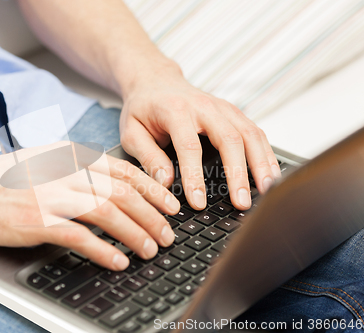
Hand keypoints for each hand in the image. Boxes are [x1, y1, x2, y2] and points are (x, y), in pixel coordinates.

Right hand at [0, 142, 179, 270]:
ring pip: (109, 212)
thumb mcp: (47, 162)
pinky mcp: (38, 220)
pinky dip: (104, 250)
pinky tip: (118, 261)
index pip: (124, 171)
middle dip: (152, 216)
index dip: (153, 190)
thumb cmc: (5, 178)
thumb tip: (114, 187)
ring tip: (150, 249)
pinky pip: (81, 236)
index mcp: (72, 156)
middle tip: (168, 233)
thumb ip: (79, 170)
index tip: (171, 206)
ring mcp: (52, 195)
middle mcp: (66, 172)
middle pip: (123, 193)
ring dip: (135, 233)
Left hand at [119, 64, 280, 210]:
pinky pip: (255, 133)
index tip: (198, 202)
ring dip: (261, 164)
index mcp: (175, 110)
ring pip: (250, 134)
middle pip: (230, 138)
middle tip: (241, 203)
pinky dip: (266, 154)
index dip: (195, 176)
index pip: (189, 146)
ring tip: (267, 192)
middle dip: (238, 174)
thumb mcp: (131, 132)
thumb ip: (148, 157)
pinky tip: (270, 175)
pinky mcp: (233, 113)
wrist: (156, 81)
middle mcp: (204, 106)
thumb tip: (165, 184)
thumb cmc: (142, 108)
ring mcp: (223, 108)